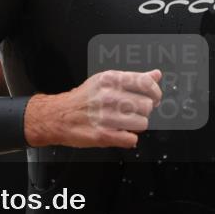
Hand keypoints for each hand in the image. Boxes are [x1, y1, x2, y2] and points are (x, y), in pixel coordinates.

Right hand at [24, 69, 162, 148]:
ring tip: (124, 122)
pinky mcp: (103, 135)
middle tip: (133, 112)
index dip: (156, 92)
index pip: (146, 83)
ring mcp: (106, 116)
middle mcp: (108, 96)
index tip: (155, 98)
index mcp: (110, 80)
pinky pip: (131, 139)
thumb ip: (133, 78)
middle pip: (147, 105)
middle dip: (143, 111)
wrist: (58, 116)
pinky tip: (119, 132)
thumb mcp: (106, 81)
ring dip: (136, 125)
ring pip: (142, 123)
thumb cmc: (84, 99)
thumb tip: (156, 75)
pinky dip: (128, 138)